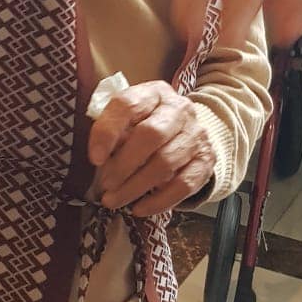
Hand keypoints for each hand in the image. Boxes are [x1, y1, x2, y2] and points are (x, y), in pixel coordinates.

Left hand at [89, 81, 213, 213]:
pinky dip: (159, 201)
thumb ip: (113, 132)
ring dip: (136, 186)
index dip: (108, 132)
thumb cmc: (146, 126)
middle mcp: (179, 109)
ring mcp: (196, 135)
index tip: (94, 159)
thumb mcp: (128, 120)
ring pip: (166, 162)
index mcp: (153, 93)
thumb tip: (99, 160)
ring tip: (114, 200)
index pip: (128, 105)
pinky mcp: (206, 161)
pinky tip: (139, 209)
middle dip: (123, 164)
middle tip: (105, 185)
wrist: (187, 134)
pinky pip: (184, 185)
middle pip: (151, 135)